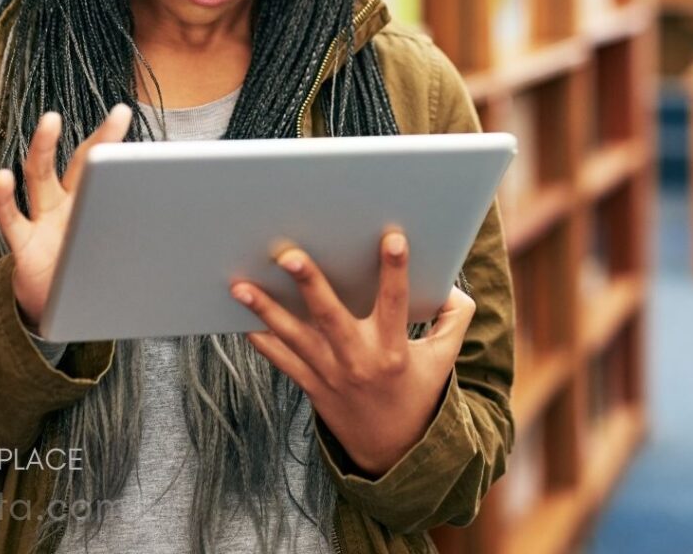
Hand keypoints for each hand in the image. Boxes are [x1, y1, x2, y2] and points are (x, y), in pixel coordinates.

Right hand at [0, 104, 133, 330]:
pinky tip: (3, 178)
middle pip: (81, 163)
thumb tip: (206, 253)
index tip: (138, 120)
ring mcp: (44, 220)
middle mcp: (68, 204)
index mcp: (93, 204)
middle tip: (120, 113)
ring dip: (44, 148)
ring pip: (41, 177)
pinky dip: (4, 198)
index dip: (122, 146)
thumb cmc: (90, 275)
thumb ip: (146, 245)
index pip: (109, 168)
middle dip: (100, 139)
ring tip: (51, 121)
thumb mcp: (121, 257)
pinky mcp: (24, 244)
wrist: (57, 311)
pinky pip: (11, 218)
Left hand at [230, 232, 475, 476]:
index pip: (396, 302)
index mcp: (394, 348)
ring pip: (294, 337)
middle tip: (288, 254)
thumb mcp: (444, 360)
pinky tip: (237, 316)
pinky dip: (260, 339)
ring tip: (240, 284)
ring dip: (265, 310)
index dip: (395, 271)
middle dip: (309, 283)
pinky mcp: (311, 385)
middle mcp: (359, 360)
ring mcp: (330, 374)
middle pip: (330, 316)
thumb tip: (453, 285)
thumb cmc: (417, 393)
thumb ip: (454, 320)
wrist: (393, 454)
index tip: (392, 237)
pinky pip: (280, 360)